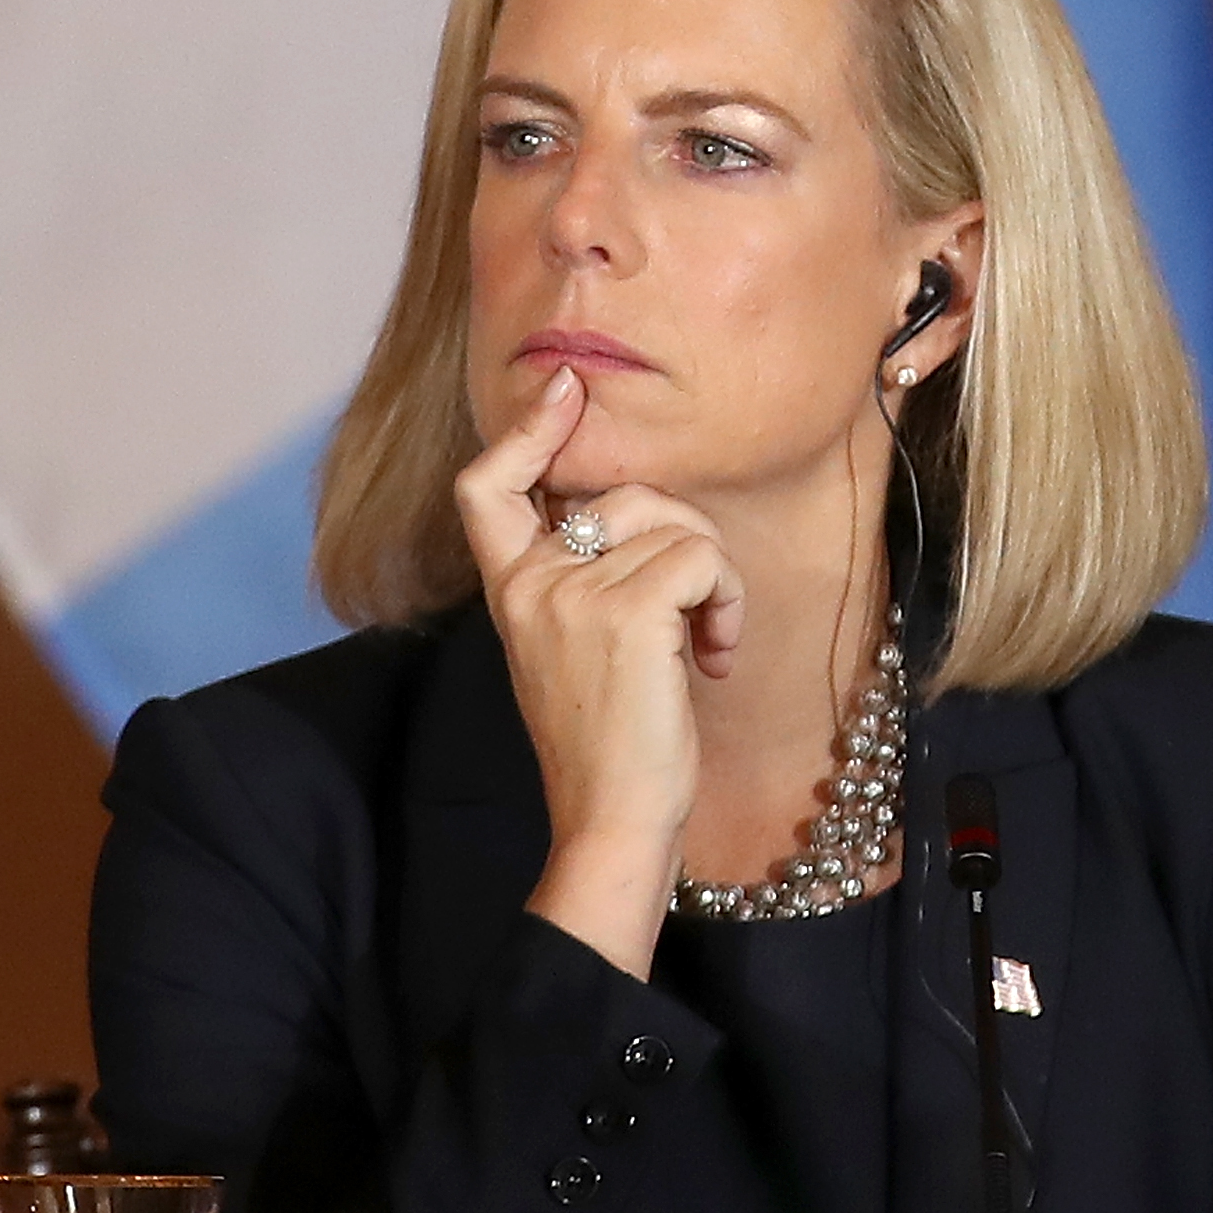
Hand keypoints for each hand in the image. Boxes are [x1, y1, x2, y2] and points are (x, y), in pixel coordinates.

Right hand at [456, 367, 744, 976]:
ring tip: (705, 644)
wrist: (612, 820)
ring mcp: (572, 592)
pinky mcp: (625, 611)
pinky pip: (701, 558)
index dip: (527, 431)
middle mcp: (530, 581)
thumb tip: (636, 513)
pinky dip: (727, 603)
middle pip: (622, 494)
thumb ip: (579, 579)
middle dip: (682, 536)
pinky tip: (714, 657)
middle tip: (696, 612)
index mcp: (509, 589)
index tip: (566, 392)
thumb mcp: (571, 648)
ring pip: (676, 524)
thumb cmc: (608, 743)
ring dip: (714, 581)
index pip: (485, 486)